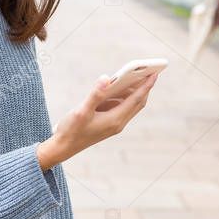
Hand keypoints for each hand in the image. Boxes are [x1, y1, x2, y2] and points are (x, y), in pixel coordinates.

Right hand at [37, 71, 158, 169]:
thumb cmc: (72, 129)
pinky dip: (124, 97)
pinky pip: (122, 108)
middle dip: (145, 88)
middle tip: (150, 71)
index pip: (136, 100)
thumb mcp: (82, 110)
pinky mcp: (108, 124)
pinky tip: (119, 88)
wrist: (63, 147)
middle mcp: (118, 123)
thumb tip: (107, 78)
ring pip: (130, 106)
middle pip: (138, 103)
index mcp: (115, 120)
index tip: (155, 74)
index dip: (146, 86)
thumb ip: (95, 94)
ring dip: (135, 92)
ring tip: (137, 75)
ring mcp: (114, 125)